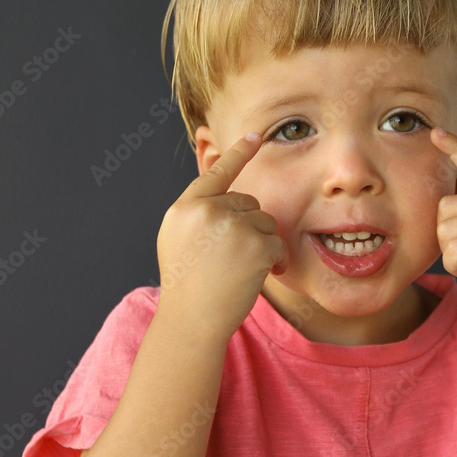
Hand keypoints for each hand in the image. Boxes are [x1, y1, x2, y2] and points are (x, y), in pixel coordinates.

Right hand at [156, 133, 287, 338]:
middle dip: (249, 226)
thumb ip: (198, 215)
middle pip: (248, 202)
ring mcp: (231, 225)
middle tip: (234, 257)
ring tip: (241, 270)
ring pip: (265, 222)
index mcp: (185, 208)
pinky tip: (257, 277)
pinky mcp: (254, 243)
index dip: (238, 153)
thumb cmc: (188, 287)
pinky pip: (277, 243)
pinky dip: (275, 261)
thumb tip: (226, 197)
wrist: (192, 321)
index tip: (257, 135)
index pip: (216, 173)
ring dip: (262, 244)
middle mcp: (206, 210)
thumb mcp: (179, 241)